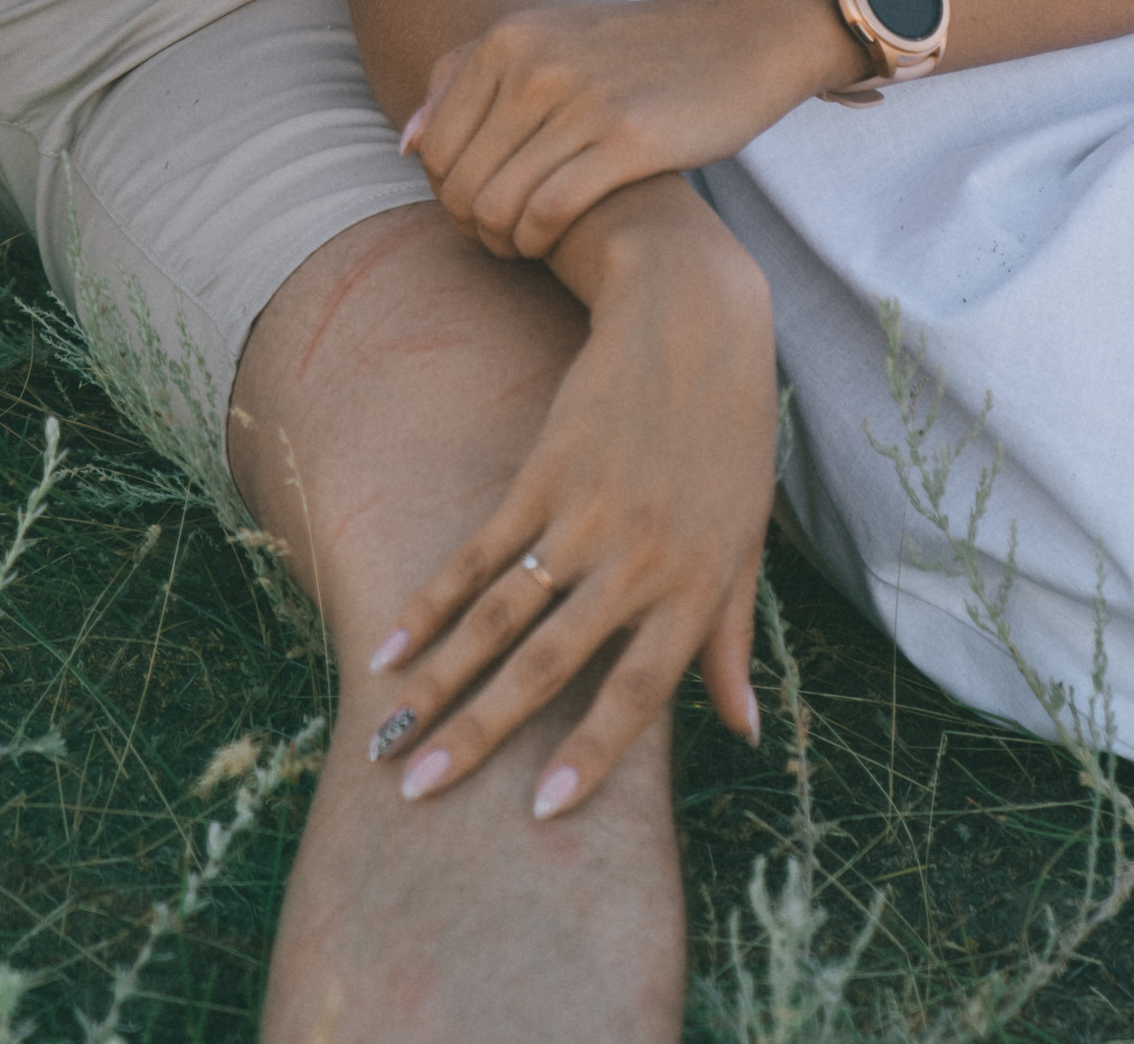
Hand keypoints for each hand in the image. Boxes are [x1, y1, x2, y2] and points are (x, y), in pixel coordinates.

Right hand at [362, 184, 778, 820]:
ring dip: (438, 680)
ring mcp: (584, 514)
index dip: (590, 754)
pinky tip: (394, 643)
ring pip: (498, 615)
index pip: (637, 693)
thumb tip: (744, 732)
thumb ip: (729, 640)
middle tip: (417, 790)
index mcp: (694, 588)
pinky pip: (478, 551)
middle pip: (546, 665)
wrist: (694, 321)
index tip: (541, 812)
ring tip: (388, 735)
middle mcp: (637, 560)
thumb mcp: (745, 541)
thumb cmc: (731, 440)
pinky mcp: (543, 472)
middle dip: (478, 733)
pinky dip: (433, 601)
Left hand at [404, 0, 845, 260]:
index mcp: (506, 38)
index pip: (431, 145)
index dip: (443, 191)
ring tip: (522, 244)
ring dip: (501, 242)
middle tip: (497, 237)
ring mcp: (581, 100)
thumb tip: (406, 143)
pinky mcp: (628, 140)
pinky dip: (538, 241)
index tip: (475, 205)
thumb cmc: (632, 50)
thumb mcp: (546, 37)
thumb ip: (469, 78)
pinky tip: (550, 241)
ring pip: (496, 205)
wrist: (736, 37)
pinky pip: (549, 212)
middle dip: (468, 226)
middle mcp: (534, 64)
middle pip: (456, 182)